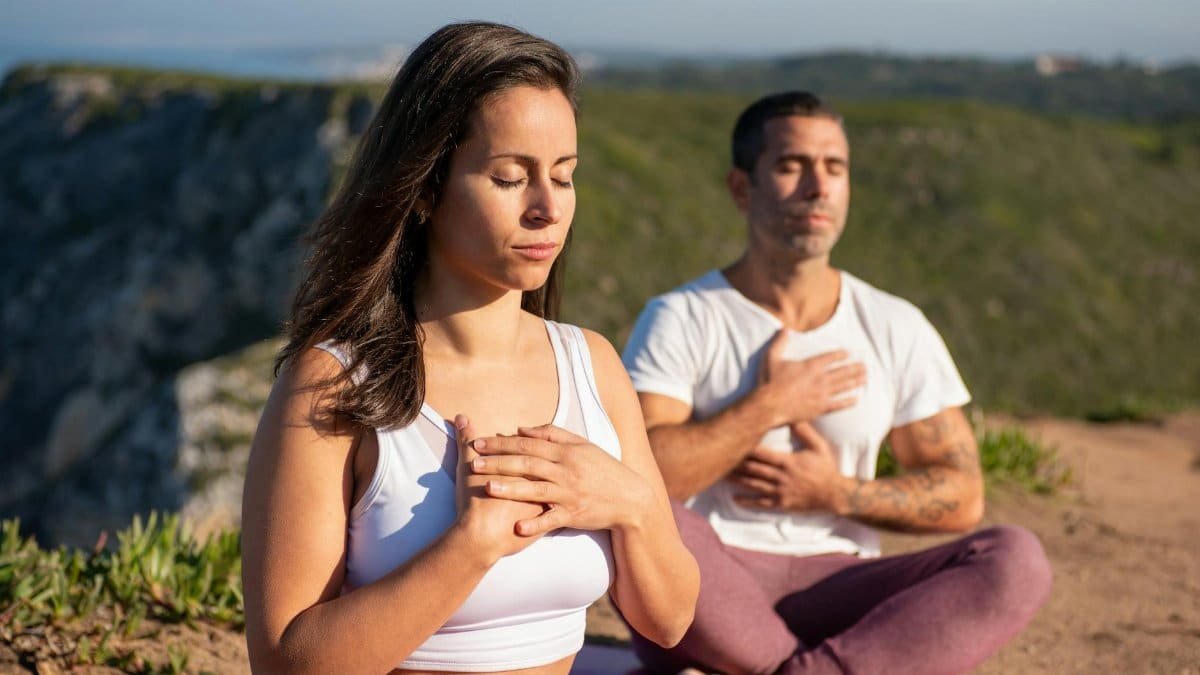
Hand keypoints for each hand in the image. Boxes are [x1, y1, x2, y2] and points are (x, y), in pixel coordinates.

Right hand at [452, 415, 546, 560]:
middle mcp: (543, 480)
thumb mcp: (468, 466)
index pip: (536, 448)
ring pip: (562, 489)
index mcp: (527, 465)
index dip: (530, 443)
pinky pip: (560, 513)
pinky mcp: (549, 522)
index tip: (525, 441)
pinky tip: (557, 506)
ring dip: (559, 484)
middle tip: (547, 459)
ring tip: (556, 478)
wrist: (482, 537)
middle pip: (553, 466)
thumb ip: (466, 441)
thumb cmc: (474, 501)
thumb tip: (461, 417)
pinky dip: (558, 509)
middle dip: (551, 461)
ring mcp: (548, 501)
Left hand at [469, 424, 653, 535]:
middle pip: (527, 464)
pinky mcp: (575, 515)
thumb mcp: (582, 446)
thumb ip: (551, 435)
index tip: (478, 443)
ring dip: (511, 489)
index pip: (527, 445)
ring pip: (536, 489)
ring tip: (487, 488)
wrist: (631, 498)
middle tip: (473, 462)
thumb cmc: (603, 469)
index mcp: (566, 453)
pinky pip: (552, 520)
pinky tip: (518, 528)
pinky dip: (536, 524)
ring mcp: (570, 494)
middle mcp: (566, 471)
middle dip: (498, 463)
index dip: (501, 444)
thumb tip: (520, 428)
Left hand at [730, 422, 851, 512]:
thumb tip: (794, 417)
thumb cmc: (826, 469)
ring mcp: (780, 491)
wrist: (834, 494)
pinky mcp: (781, 503)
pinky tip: (735, 498)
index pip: (762, 454)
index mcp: (788, 462)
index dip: (746, 449)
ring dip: (737, 480)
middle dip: (737, 464)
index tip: (733, 443)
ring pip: (754, 485)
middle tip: (721, 458)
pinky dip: (747, 501)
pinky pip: (761, 503)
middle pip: (753, 469)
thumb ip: (806, 432)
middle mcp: (781, 477)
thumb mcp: (819, 447)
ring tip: (722, 475)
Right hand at [756, 329, 864, 425]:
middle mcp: (819, 378)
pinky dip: (848, 402)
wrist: (768, 405)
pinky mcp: (819, 408)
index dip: (841, 355)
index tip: (849, 353)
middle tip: (865, 366)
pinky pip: (838, 405)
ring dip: (855, 382)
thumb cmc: (768, 381)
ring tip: (865, 378)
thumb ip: (780, 342)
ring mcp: (821, 394)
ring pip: (844, 386)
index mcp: (810, 366)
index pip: (830, 357)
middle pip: (842, 371)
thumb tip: (785, 328)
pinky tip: (856, 400)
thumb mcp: (771, 356)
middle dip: (854, 368)